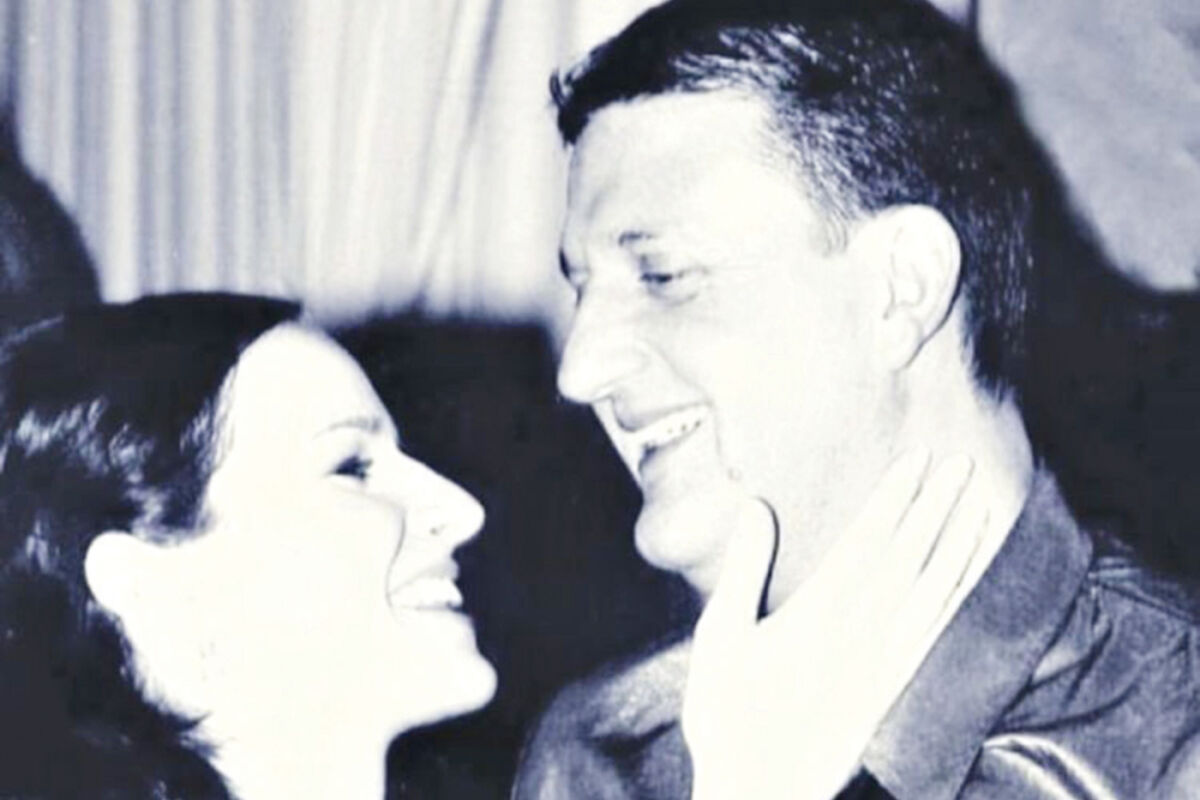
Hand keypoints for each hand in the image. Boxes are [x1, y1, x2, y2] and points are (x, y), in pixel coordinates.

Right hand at [681, 450, 987, 799]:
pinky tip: (967, 571)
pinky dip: (954, 596)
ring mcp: (882, 662)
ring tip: (978, 504)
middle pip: (907, 557)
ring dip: (957, 543)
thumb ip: (743, 571)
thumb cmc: (727, 715)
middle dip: (935, 506)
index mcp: (817, 616)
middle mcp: (861, 634)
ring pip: (930, 591)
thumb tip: (754, 508)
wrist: (759, 791)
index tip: (918, 459)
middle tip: (961, 463)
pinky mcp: (892, 688)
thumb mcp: (720, 638)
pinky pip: (932, 632)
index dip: (895, 497)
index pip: (866, 541)